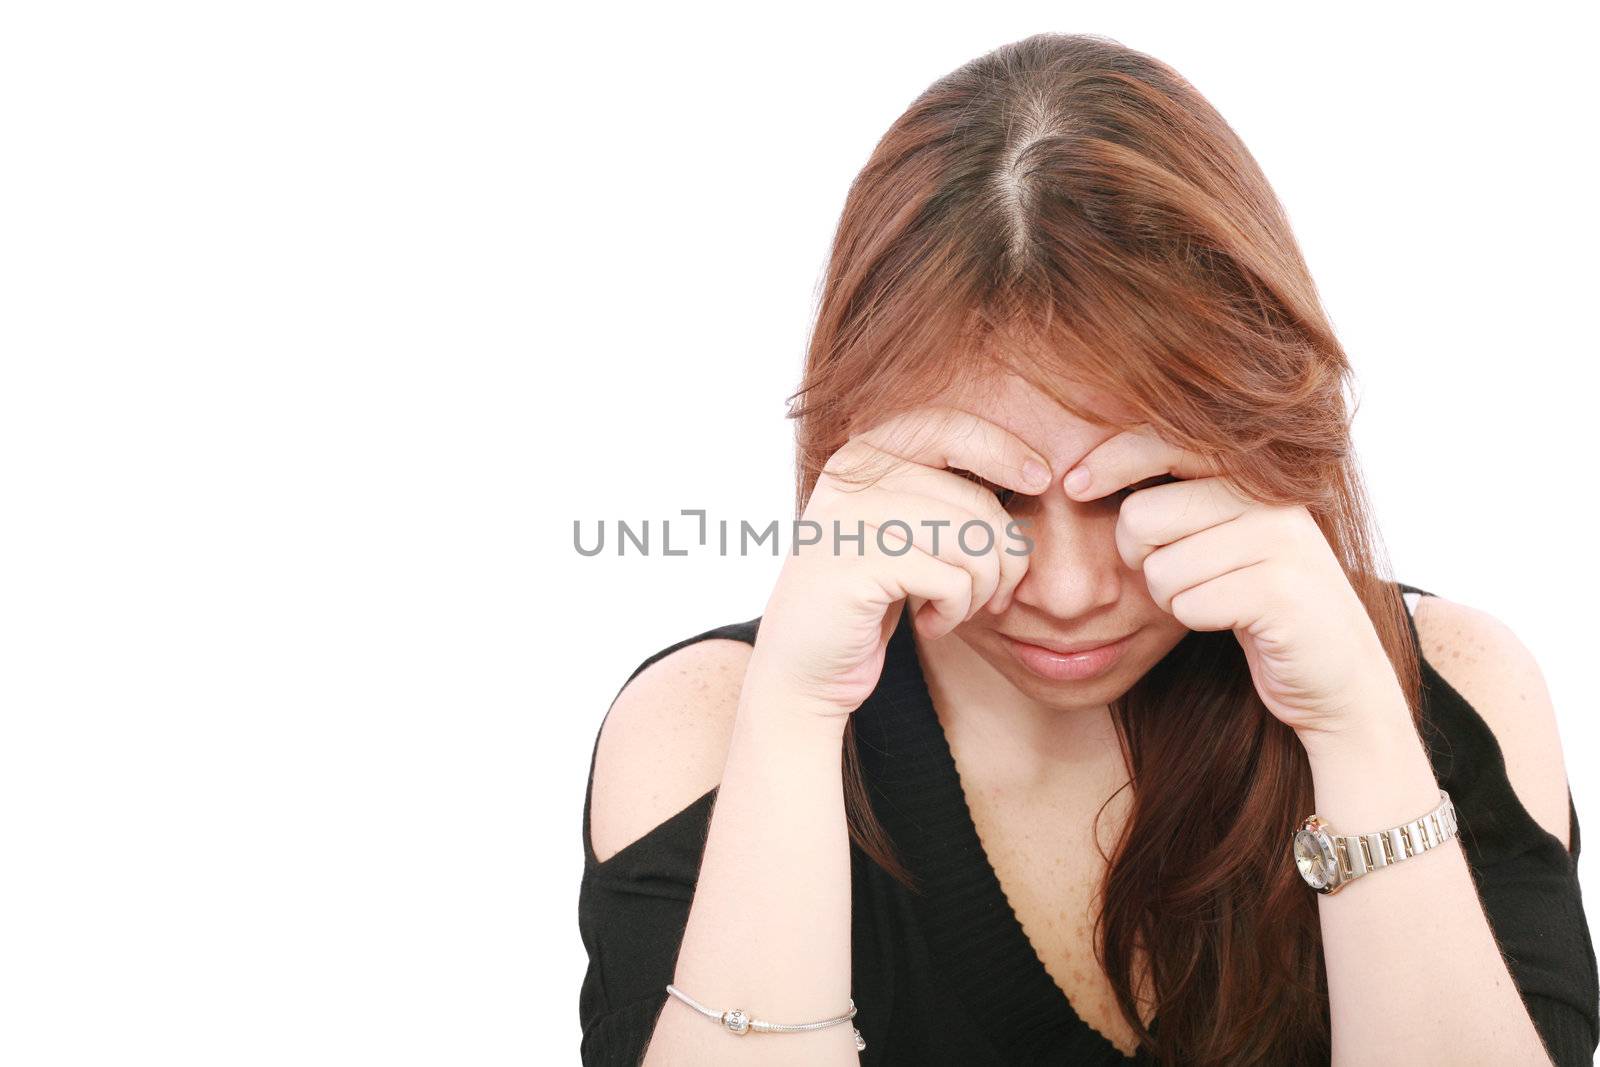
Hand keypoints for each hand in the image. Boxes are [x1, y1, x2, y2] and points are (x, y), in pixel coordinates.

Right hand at [752, 406, 1049, 719]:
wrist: (804, 666)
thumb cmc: (871, 597)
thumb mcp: (908, 531)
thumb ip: (949, 494)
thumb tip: (1038, 473)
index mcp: (862, 454)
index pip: (950, 427)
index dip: (1004, 449)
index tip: (1042, 480)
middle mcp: (851, 477)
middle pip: (973, 498)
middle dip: (1003, 556)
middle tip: (991, 595)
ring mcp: (849, 519)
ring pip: (969, 539)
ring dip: (981, 588)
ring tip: (957, 609)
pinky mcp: (856, 567)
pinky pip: (950, 579)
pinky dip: (955, 611)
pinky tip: (931, 624)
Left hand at [1062, 428, 1400, 739]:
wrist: (1337, 674)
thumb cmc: (1257, 600)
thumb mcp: (1220, 535)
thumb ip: (1176, 497)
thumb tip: (1081, 472)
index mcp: (1255, 475)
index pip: (1164, 440)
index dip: (1111, 459)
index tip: (1073, 484)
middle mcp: (1271, 500)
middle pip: (1141, 516)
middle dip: (1139, 555)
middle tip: (1178, 572)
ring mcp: (1281, 544)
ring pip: (1159, 568)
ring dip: (1170, 596)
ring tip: (1216, 598)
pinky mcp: (1281, 594)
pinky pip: (1187, 606)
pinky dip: (1195, 620)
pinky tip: (1233, 621)